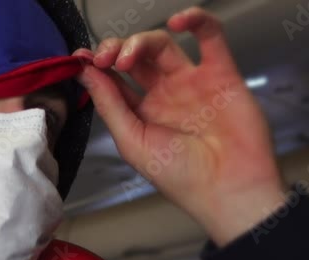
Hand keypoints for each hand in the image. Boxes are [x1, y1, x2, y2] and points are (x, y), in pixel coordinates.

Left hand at [75, 8, 286, 246]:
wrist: (227, 190)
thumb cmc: (181, 177)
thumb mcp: (133, 141)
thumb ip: (110, 105)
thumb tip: (84, 74)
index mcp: (141, 113)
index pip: (113, 80)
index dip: (96, 65)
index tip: (81, 58)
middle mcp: (165, 95)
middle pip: (135, 57)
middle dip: (115, 50)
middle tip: (105, 59)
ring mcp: (192, 82)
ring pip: (163, 44)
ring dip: (141, 40)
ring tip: (128, 56)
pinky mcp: (222, 74)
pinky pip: (211, 37)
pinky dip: (196, 20)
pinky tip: (178, 21)